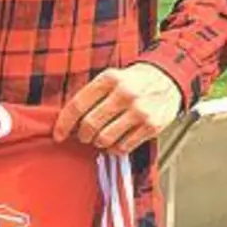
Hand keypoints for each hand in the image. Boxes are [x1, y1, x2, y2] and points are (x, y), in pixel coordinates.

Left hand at [52, 63, 181, 153]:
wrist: (167, 77)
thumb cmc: (133, 80)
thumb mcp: (111, 77)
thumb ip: (91, 95)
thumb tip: (68, 120)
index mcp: (109, 79)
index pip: (78, 105)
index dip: (64, 123)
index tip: (58, 134)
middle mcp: (124, 94)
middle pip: (90, 125)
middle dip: (82, 135)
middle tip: (84, 135)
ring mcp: (139, 111)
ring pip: (105, 139)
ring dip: (98, 142)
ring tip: (101, 137)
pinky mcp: (151, 126)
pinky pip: (124, 147)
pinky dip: (115, 148)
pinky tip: (116, 141)